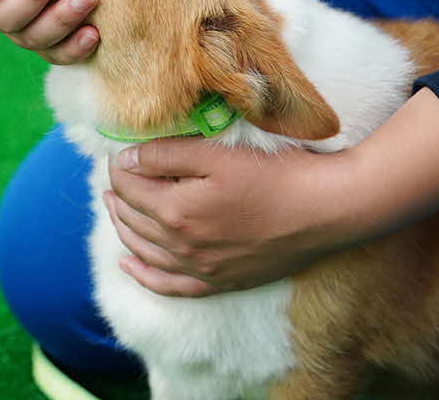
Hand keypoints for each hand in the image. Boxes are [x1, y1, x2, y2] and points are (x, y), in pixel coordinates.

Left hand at [105, 89, 438, 297]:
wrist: (324, 211)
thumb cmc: (275, 175)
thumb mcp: (217, 154)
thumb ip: (166, 156)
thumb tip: (125, 161)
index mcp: (176, 212)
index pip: (130, 187)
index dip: (120, 166)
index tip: (119, 152)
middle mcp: (181, 247)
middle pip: (132, 219)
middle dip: (118, 195)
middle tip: (115, 176)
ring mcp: (200, 269)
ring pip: (143, 251)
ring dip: (122, 228)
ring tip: (114, 207)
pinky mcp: (219, 282)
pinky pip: (168, 286)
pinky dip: (143, 275)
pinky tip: (128, 265)